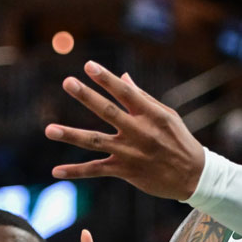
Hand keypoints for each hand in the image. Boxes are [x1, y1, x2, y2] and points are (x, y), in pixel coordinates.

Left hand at [46, 61, 205, 200]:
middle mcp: (139, 132)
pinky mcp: (125, 171)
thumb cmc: (178, 140)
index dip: (107, 79)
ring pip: (95, 141)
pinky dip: (75, 171)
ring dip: (71, 135)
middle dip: (87, 96)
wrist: (193, 176)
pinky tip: (55, 171)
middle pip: (108, 112)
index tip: (89, 65)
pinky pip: (96, 170)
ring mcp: (130, 152)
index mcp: (151, 114)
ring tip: (49, 130)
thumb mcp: (167, 115)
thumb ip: (142, 97)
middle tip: (67, 82)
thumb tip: (123, 77)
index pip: (126, 92)